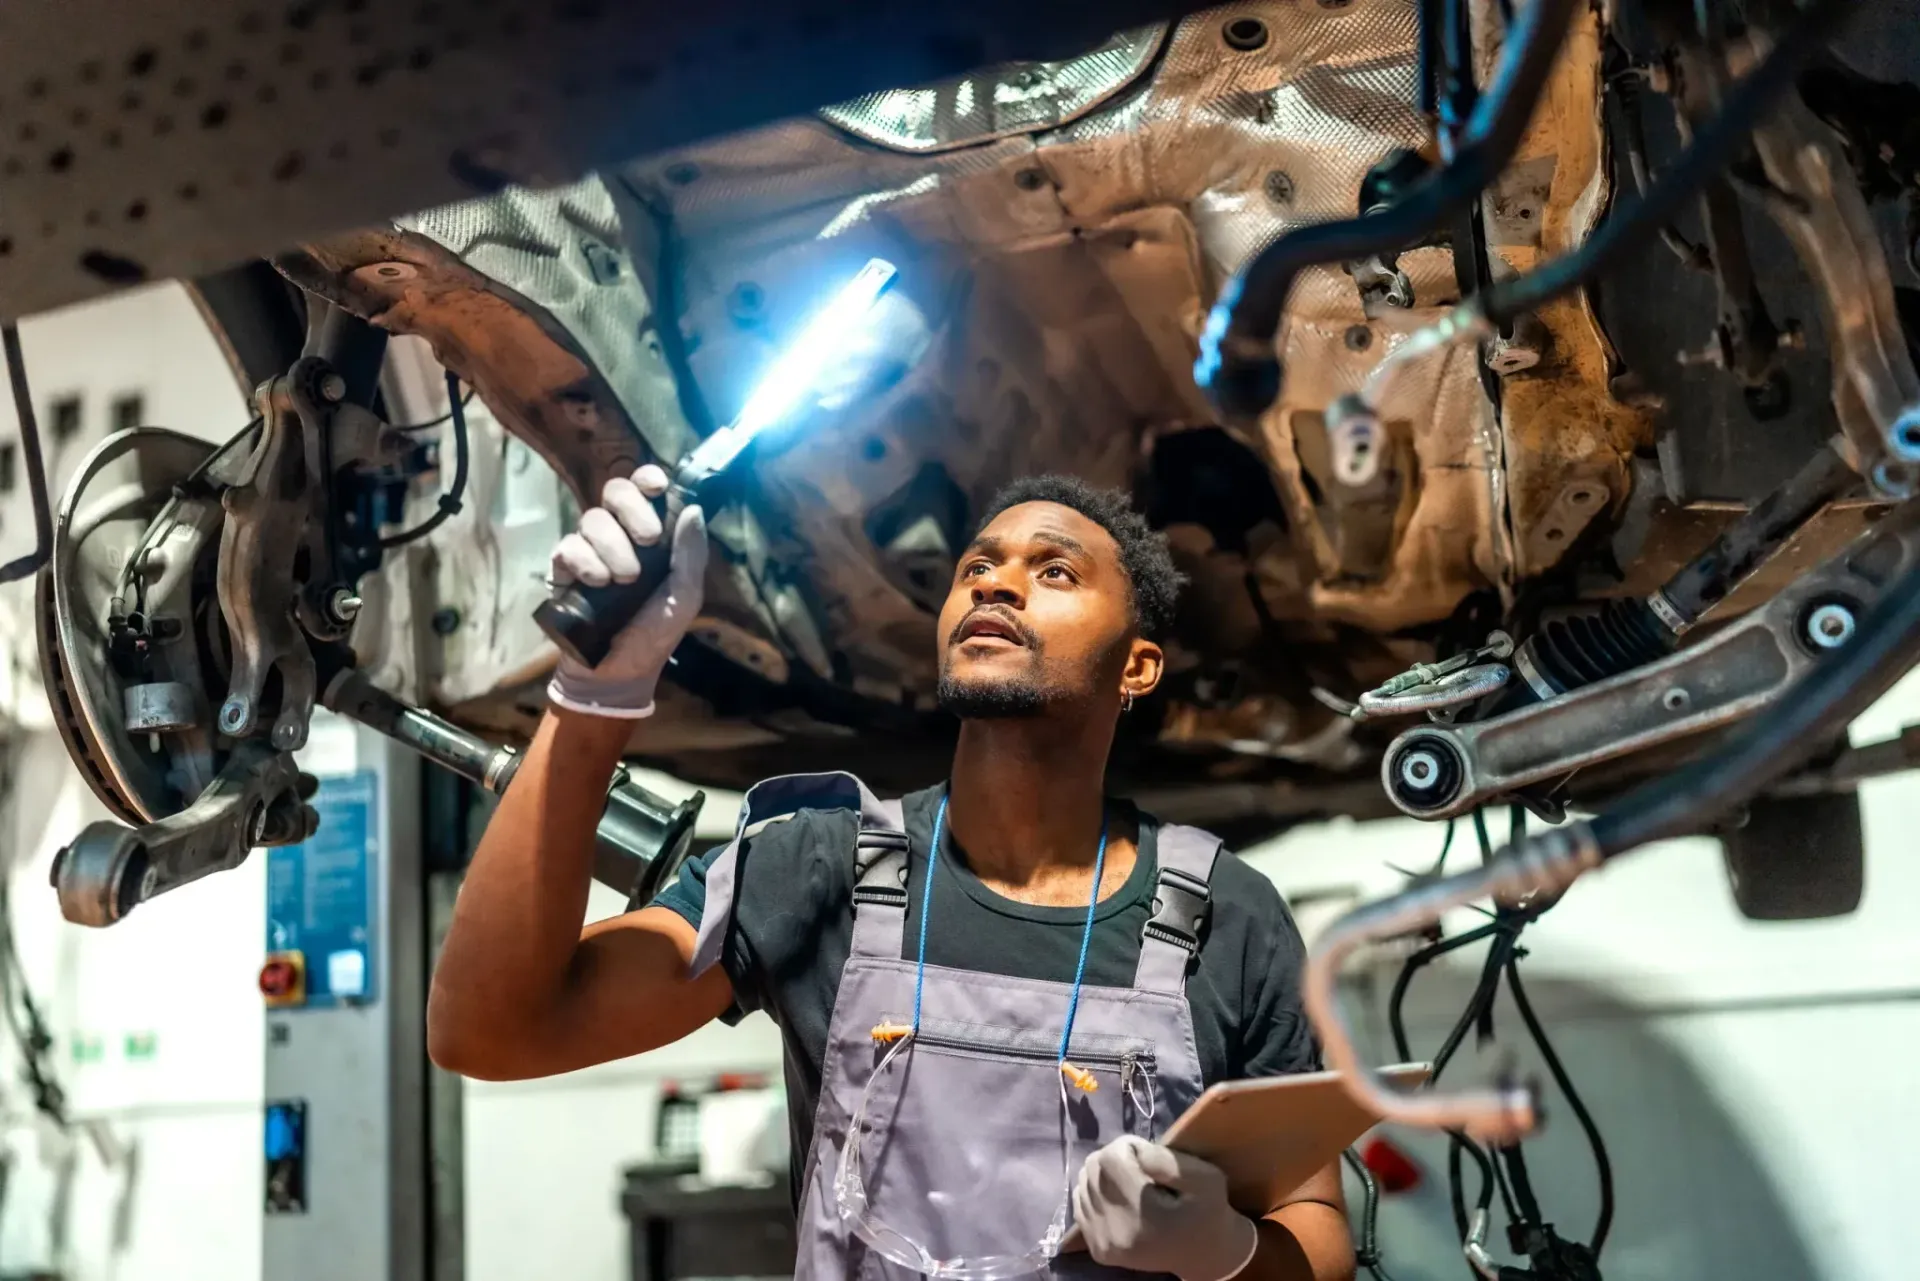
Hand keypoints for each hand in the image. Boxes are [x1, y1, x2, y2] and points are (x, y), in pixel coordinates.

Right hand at [546, 464, 706, 718]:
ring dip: (613, 545)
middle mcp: (618, 534)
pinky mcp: (563, 569)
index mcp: (650, 535)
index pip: (644, 490)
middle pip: (615, 491)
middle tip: (648, 539)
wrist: (619, 671)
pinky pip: (568, 546)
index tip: (657, 487)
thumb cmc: (655, 632)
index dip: (647, 479)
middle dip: (633, 508)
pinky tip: (598, 582)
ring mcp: (589, 549)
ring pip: (593, 519)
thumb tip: (693, 509)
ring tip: (625, 579)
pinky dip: (585, 561)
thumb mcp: (684, 597)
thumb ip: (691, 555)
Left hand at [1073, 1137, 1258, 1280]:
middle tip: (1141, 1169)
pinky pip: (1079, 1201)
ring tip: (1132, 1183)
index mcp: (1145, 1216)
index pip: (1111, 1157)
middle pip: (1094, 1167)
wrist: (1202, 1255)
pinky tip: (1120, 1198)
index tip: (1149, 1156)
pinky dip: (1096, 1192)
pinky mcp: (1096, 1249)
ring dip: (1105, 1174)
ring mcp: (1103, 1244)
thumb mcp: (1206, 1178)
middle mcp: (1117, 1234)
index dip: (1130, 1146)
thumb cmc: (1207, 1211)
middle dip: (1116, 1158)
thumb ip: (1167, 1160)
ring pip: (1083, 1181)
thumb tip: (1133, 1152)